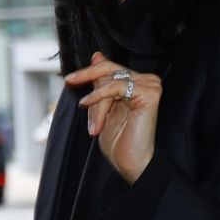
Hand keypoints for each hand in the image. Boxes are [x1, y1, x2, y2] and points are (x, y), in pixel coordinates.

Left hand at [63, 53, 160, 185]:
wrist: (131, 163)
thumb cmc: (119, 142)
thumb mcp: (103, 107)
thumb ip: (101, 84)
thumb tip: (97, 56)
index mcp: (137, 82)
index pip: (110, 68)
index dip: (89, 71)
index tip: (69, 78)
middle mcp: (146, 80)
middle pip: (109, 69)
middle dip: (87, 78)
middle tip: (70, 81)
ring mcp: (150, 85)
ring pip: (110, 81)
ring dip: (96, 103)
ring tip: (94, 126)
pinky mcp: (150, 93)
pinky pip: (116, 86)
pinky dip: (99, 97)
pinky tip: (89, 105)